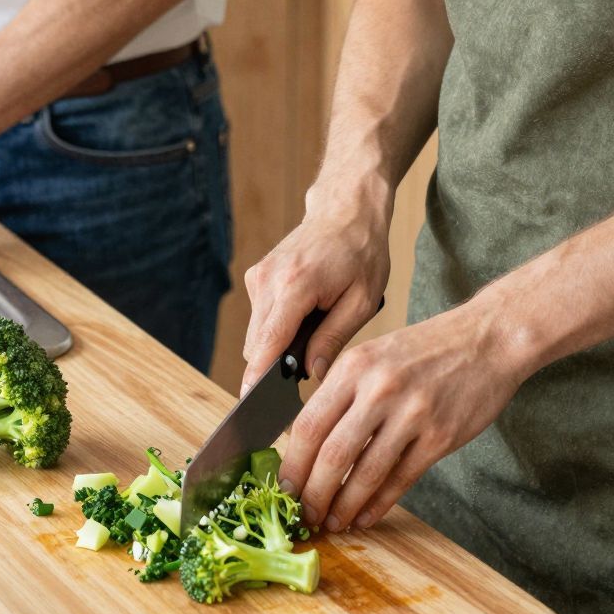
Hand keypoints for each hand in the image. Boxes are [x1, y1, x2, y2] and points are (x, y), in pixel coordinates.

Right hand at [241, 189, 392, 391]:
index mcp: (295, 285)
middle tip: (306, 374)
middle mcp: (268, 279)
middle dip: (274, 365)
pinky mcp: (257, 276)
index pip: (268, 342)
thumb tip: (310, 373)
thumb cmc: (362, 252)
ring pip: (257, 333)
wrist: (346, 209)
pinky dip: (277, 327)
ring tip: (314, 332)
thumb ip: (333, 339)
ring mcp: (259, 276)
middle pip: (257, 344)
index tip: (251, 404)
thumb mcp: (362, 301)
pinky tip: (305, 316)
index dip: (258, 376)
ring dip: (277, 345)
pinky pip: (260, 318)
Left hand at [281, 302, 527, 534]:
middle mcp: (379, 389)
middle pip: (332, 454)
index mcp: (354, 367)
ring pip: (366, 473)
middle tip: (306, 514)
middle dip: (313, 494)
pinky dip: (379, 504)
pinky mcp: (440, 436)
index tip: (284, 488)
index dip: (292, 464)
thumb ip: (342, 390)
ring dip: (345, 506)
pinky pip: (401, 479)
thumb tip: (308, 442)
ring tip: (334, 523)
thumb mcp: (374, 354)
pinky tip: (366, 517)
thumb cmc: (426, 348)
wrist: (487, 339)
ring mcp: (412, 414)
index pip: (309, 424)